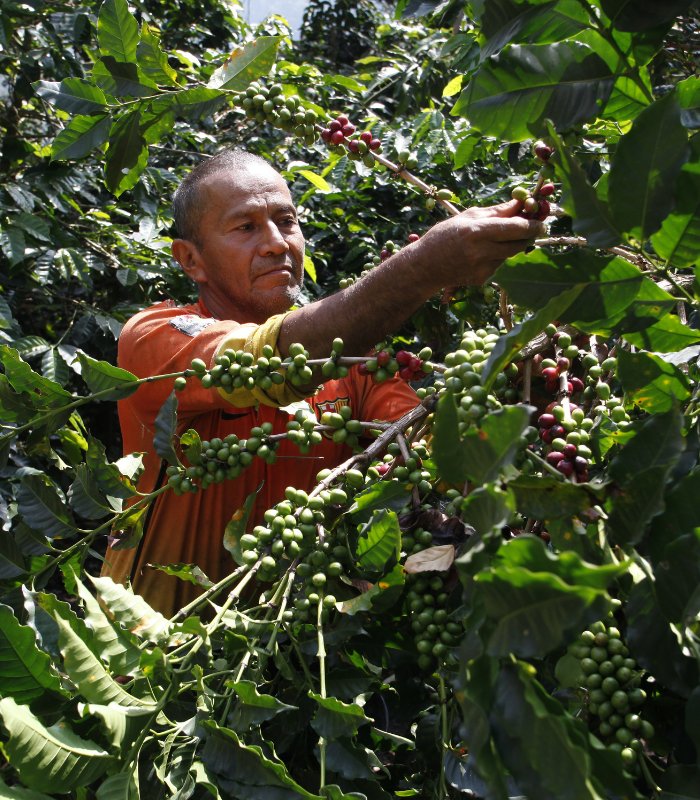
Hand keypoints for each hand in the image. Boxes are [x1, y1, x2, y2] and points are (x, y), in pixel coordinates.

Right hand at [413, 199, 545, 287]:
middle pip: (520, 243)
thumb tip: (521, 203)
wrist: (425, 266)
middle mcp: (482, 251)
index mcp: (478, 230)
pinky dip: (497, 257)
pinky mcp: (482, 279)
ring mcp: (483, 268)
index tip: (541, 220)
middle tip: (533, 228)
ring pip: (511, 254)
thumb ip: (497, 211)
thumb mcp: (468, 216)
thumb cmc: (444, 236)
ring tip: (497, 239)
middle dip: (529, 234)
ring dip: (511, 245)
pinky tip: (480, 255)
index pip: (517, 227)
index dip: (533, 223)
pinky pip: (499, 264)